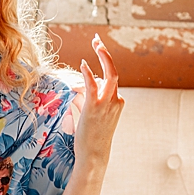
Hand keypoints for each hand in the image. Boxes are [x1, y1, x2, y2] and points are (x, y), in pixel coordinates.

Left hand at [73, 34, 123, 165]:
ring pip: (108, 76)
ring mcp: (107, 104)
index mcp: (117, 102)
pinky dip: (88, 73)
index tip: (95, 52)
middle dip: (105, 54)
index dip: (94, 73)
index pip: (107, 81)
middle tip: (97, 40)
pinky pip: (93, 86)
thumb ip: (84, 100)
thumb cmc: (91, 137)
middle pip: (113, 71)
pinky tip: (83, 64)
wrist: (94, 154)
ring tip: (95, 44)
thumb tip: (75, 90)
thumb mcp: (89, 116)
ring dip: (101, 58)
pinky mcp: (95, 107)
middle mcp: (116, 100)